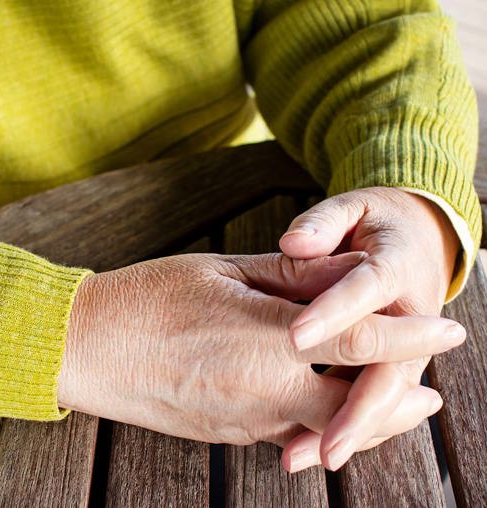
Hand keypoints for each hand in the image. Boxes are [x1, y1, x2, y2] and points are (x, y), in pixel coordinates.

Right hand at [57, 252, 462, 449]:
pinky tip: (321, 411)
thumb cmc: (146, 299)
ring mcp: (243, 421)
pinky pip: (285, 432)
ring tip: (393, 408)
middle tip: (431, 396)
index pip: (361, 339)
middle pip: (356, 408)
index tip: (448, 329)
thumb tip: (341, 273)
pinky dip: (316, 424)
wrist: (84, 350)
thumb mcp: (221, 272)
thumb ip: (289, 278)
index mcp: (266, 339)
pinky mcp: (224, 435)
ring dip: (363, 419)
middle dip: (400, 403)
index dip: (411, 334)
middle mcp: (264, 389)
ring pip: (324, 429)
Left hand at [279, 187, 461, 470]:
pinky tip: (307, 443)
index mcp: (398, 267)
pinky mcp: (388, 361)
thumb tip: (294, 242)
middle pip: (389, 371)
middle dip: (356, 410)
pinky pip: (368, 395)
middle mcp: (409, 317)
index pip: (367, 291)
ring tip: (304, 456)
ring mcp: (403, 347)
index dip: (334, 313)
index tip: (295, 337)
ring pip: (380, 395)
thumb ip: (324, 224)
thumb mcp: (352, 210)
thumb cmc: (373, 223)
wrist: (414, 238)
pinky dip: (343, 421)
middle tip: (321, 442)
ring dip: (346, 428)